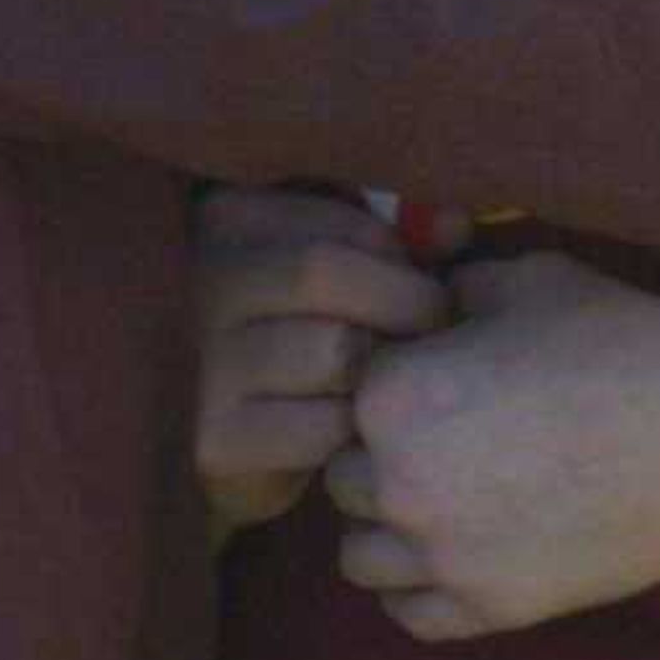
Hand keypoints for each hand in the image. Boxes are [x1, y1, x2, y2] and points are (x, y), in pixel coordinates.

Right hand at [192, 188, 449, 539]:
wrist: (212, 441)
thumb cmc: (289, 337)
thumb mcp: (326, 272)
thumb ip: (391, 243)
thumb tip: (455, 225)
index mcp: (228, 218)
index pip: (342, 220)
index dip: (401, 259)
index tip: (416, 289)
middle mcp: (204, 280)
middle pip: (325, 272)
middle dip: (402, 305)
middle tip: (424, 339)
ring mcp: (203, 362)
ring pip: (334, 351)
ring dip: (376, 374)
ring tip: (376, 383)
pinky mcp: (216, 440)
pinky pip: (323, 428)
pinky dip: (351, 434)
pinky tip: (342, 432)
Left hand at [332, 252, 659, 641]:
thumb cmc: (617, 338)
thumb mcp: (520, 281)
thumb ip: (450, 292)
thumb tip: (423, 300)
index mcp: (391, 394)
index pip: (343, 394)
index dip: (387, 382)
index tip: (436, 380)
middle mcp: (398, 482)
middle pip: (345, 478)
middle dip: (381, 456)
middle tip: (447, 441)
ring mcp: (443, 557)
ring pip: (360, 556)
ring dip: (389, 528)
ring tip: (447, 501)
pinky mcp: (492, 610)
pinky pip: (411, 615)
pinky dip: (422, 589)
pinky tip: (461, 553)